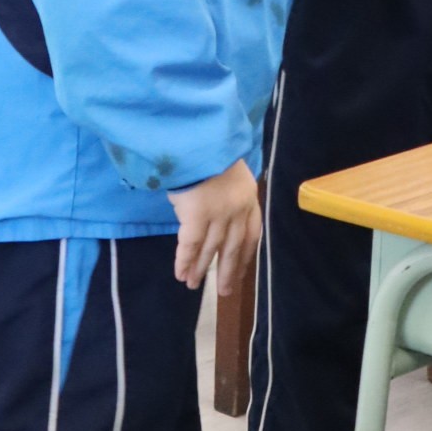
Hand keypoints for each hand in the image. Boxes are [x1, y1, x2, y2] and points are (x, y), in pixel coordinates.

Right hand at [168, 158, 260, 289]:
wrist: (199, 138)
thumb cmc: (211, 150)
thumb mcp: (230, 172)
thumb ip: (229, 195)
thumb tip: (220, 216)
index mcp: (249, 198)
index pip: (251, 234)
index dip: (244, 256)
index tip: (239, 272)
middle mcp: (237, 210)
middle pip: (233, 247)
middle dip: (227, 271)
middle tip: (224, 291)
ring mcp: (218, 213)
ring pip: (210, 249)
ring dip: (200, 269)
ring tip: (193, 285)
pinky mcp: (197, 215)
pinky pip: (190, 244)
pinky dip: (184, 260)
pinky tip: (180, 274)